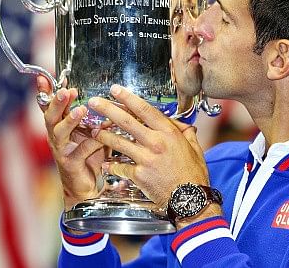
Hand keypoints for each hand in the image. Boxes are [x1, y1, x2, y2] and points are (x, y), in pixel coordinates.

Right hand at [40, 78, 105, 210]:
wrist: (87, 185)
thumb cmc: (90, 154)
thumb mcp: (89, 130)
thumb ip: (92, 114)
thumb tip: (104, 94)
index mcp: (59, 124)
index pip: (49, 105)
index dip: (45, 92)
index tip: (43, 77)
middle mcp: (56, 136)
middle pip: (51, 116)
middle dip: (57, 103)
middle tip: (64, 91)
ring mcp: (61, 150)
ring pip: (59, 133)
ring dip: (70, 120)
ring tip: (80, 110)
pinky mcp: (70, 164)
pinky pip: (80, 150)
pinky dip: (92, 142)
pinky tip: (101, 135)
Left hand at [88, 84, 211, 210]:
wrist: (190, 199)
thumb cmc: (193, 174)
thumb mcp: (194, 148)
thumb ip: (186, 133)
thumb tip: (182, 125)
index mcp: (169, 133)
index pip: (144, 110)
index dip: (128, 98)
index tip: (115, 89)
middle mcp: (155, 142)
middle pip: (126, 121)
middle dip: (107, 109)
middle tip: (94, 102)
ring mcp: (145, 158)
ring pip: (118, 142)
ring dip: (103, 135)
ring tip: (93, 131)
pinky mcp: (138, 174)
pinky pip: (120, 166)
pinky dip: (111, 165)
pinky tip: (106, 163)